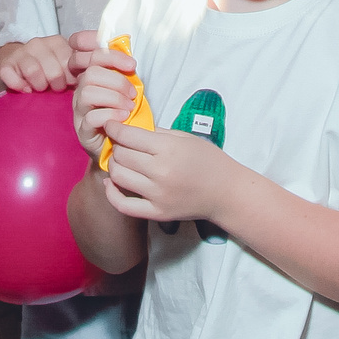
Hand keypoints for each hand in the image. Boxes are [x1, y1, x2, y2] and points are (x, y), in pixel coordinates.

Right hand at [0, 34, 80, 92]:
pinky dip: (19, 86)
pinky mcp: (6, 63)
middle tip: (55, 89)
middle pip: (53, 71)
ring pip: (33, 71)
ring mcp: (21, 52)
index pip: (70, 62)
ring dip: (39, 86)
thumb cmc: (49, 70)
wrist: (20, 67)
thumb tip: (87, 80)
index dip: (71, 78)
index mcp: (57, 42)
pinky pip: (10, 76)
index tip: (69, 84)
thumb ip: (78, 70)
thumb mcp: (66, 67)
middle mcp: (39, 43)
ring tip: (41, 89)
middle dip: (57, 86)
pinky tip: (26, 90)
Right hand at [72, 47, 137, 156]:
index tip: (132, 65)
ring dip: (114, 98)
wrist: (119, 147)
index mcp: (91, 78)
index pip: (94, 56)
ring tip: (129, 107)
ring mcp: (79, 111)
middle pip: (91, 73)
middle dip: (117, 81)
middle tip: (132, 94)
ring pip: (88, 93)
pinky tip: (123, 118)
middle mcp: (81, 92)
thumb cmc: (123, 117)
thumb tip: (130, 61)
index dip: (113, 57)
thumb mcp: (126, 91)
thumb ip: (125, 75)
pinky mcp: (82, 130)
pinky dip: (111, 115)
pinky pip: (91, 117)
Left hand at [99, 124, 231, 224]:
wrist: (227, 193)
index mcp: (169, 149)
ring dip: (115, 165)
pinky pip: (123, 205)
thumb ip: (156, 132)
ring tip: (121, 160)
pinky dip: (111, 193)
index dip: (114, 128)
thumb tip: (129, 128)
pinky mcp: (157, 213)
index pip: (128, 136)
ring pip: (118, 176)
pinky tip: (111, 183)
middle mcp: (161, 172)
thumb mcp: (185, 137)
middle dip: (117, 145)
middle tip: (121, 143)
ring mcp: (158, 195)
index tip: (111, 125)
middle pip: (121, 155)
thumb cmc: (209, 161)